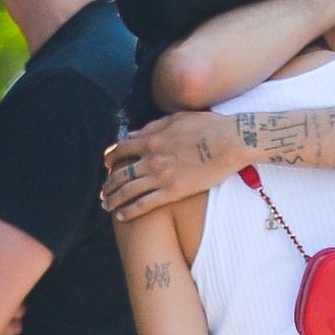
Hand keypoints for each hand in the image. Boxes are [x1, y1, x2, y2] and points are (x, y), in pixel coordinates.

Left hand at [102, 113, 237, 220]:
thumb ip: (153, 127)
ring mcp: (161, 176)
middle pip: (120, 173)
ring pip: (128, 190)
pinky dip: (130, 211)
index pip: (121, 149)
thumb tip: (134, 134)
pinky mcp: (173, 192)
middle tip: (102, 192)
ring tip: (106, 205)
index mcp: (152, 139)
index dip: (111, 157)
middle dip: (108, 183)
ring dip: (113, 199)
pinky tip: (121, 216)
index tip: (107, 164)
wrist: (231, 141)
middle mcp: (152, 158)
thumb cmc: (209, 126)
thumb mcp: (177, 119)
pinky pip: (145, 204)